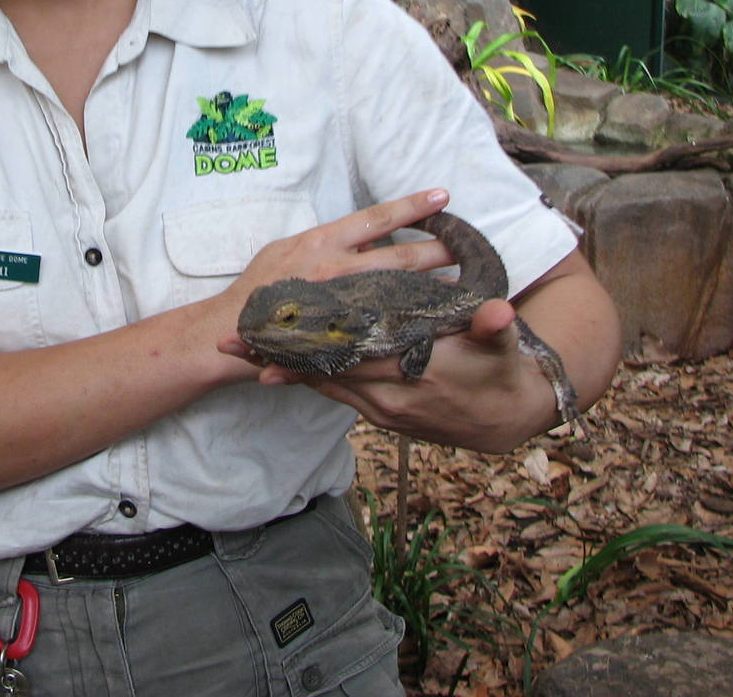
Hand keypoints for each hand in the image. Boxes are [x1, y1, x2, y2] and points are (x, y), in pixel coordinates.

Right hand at [213, 188, 454, 365]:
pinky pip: (384, 328)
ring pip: (399, 292)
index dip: (411, 207)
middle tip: (470, 247)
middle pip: (399, 258)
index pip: (376, 218)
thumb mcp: (288, 250)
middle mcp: (334, 270)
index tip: (442, 197)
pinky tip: (435, 324)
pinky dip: (411, 324)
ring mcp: (340, 305)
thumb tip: (365, 233)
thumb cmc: (259, 286)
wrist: (232, 331)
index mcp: (321, 242)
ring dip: (433, 287)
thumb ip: (326, 242)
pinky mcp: (342, 336)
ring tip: (465, 284)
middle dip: (438, 251)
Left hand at [254, 251, 612, 452]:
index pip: (347, 359)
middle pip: (321, 373)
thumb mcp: (502, 350)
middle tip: (228, 343)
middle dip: (274, 358)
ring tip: (238, 353)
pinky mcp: (377, 412)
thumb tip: (499, 312)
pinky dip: (305, 378)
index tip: (265, 340)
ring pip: (321, 384)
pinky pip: (333, 392)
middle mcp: (387, 397)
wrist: (504, 420)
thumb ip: (494, 328)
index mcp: (410, 376)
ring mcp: (379, 408)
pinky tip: (276, 367)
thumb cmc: (500, 375)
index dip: (307, 349)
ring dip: (281, 369)